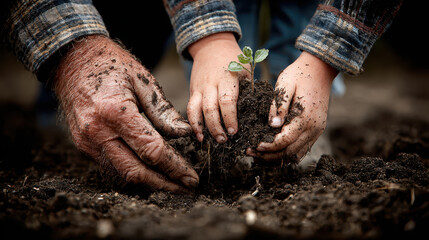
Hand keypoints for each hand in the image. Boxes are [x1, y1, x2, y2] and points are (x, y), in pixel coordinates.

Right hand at [54, 35, 198, 192]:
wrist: (72, 59)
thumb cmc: (111, 64)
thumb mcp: (143, 80)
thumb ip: (163, 111)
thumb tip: (185, 134)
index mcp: (115, 113)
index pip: (151, 151)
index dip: (175, 167)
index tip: (192, 176)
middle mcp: (98, 132)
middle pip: (136, 171)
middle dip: (165, 184)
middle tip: (187, 188)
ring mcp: (87, 141)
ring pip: (122, 173)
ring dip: (150, 182)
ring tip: (173, 184)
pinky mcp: (83, 144)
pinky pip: (111, 165)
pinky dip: (133, 172)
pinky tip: (150, 171)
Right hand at [188, 32, 248, 142]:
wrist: (212, 45)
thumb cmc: (234, 60)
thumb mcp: (246, 69)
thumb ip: (250, 88)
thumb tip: (261, 113)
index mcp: (227, 77)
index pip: (227, 100)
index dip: (230, 117)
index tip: (235, 131)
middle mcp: (211, 83)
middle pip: (210, 108)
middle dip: (216, 127)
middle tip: (224, 139)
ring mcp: (200, 88)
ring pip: (196, 110)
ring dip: (202, 127)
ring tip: (209, 141)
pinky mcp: (193, 92)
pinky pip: (190, 109)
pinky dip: (193, 123)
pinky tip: (198, 135)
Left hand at [247, 51, 337, 162]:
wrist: (321, 69)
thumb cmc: (299, 74)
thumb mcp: (285, 84)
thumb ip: (278, 105)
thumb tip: (272, 125)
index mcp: (305, 117)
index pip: (285, 140)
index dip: (268, 146)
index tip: (254, 146)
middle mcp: (313, 128)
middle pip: (290, 152)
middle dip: (269, 155)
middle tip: (251, 153)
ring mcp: (316, 131)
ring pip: (296, 154)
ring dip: (277, 158)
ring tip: (258, 156)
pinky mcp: (316, 130)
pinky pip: (301, 149)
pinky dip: (287, 154)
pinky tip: (272, 152)